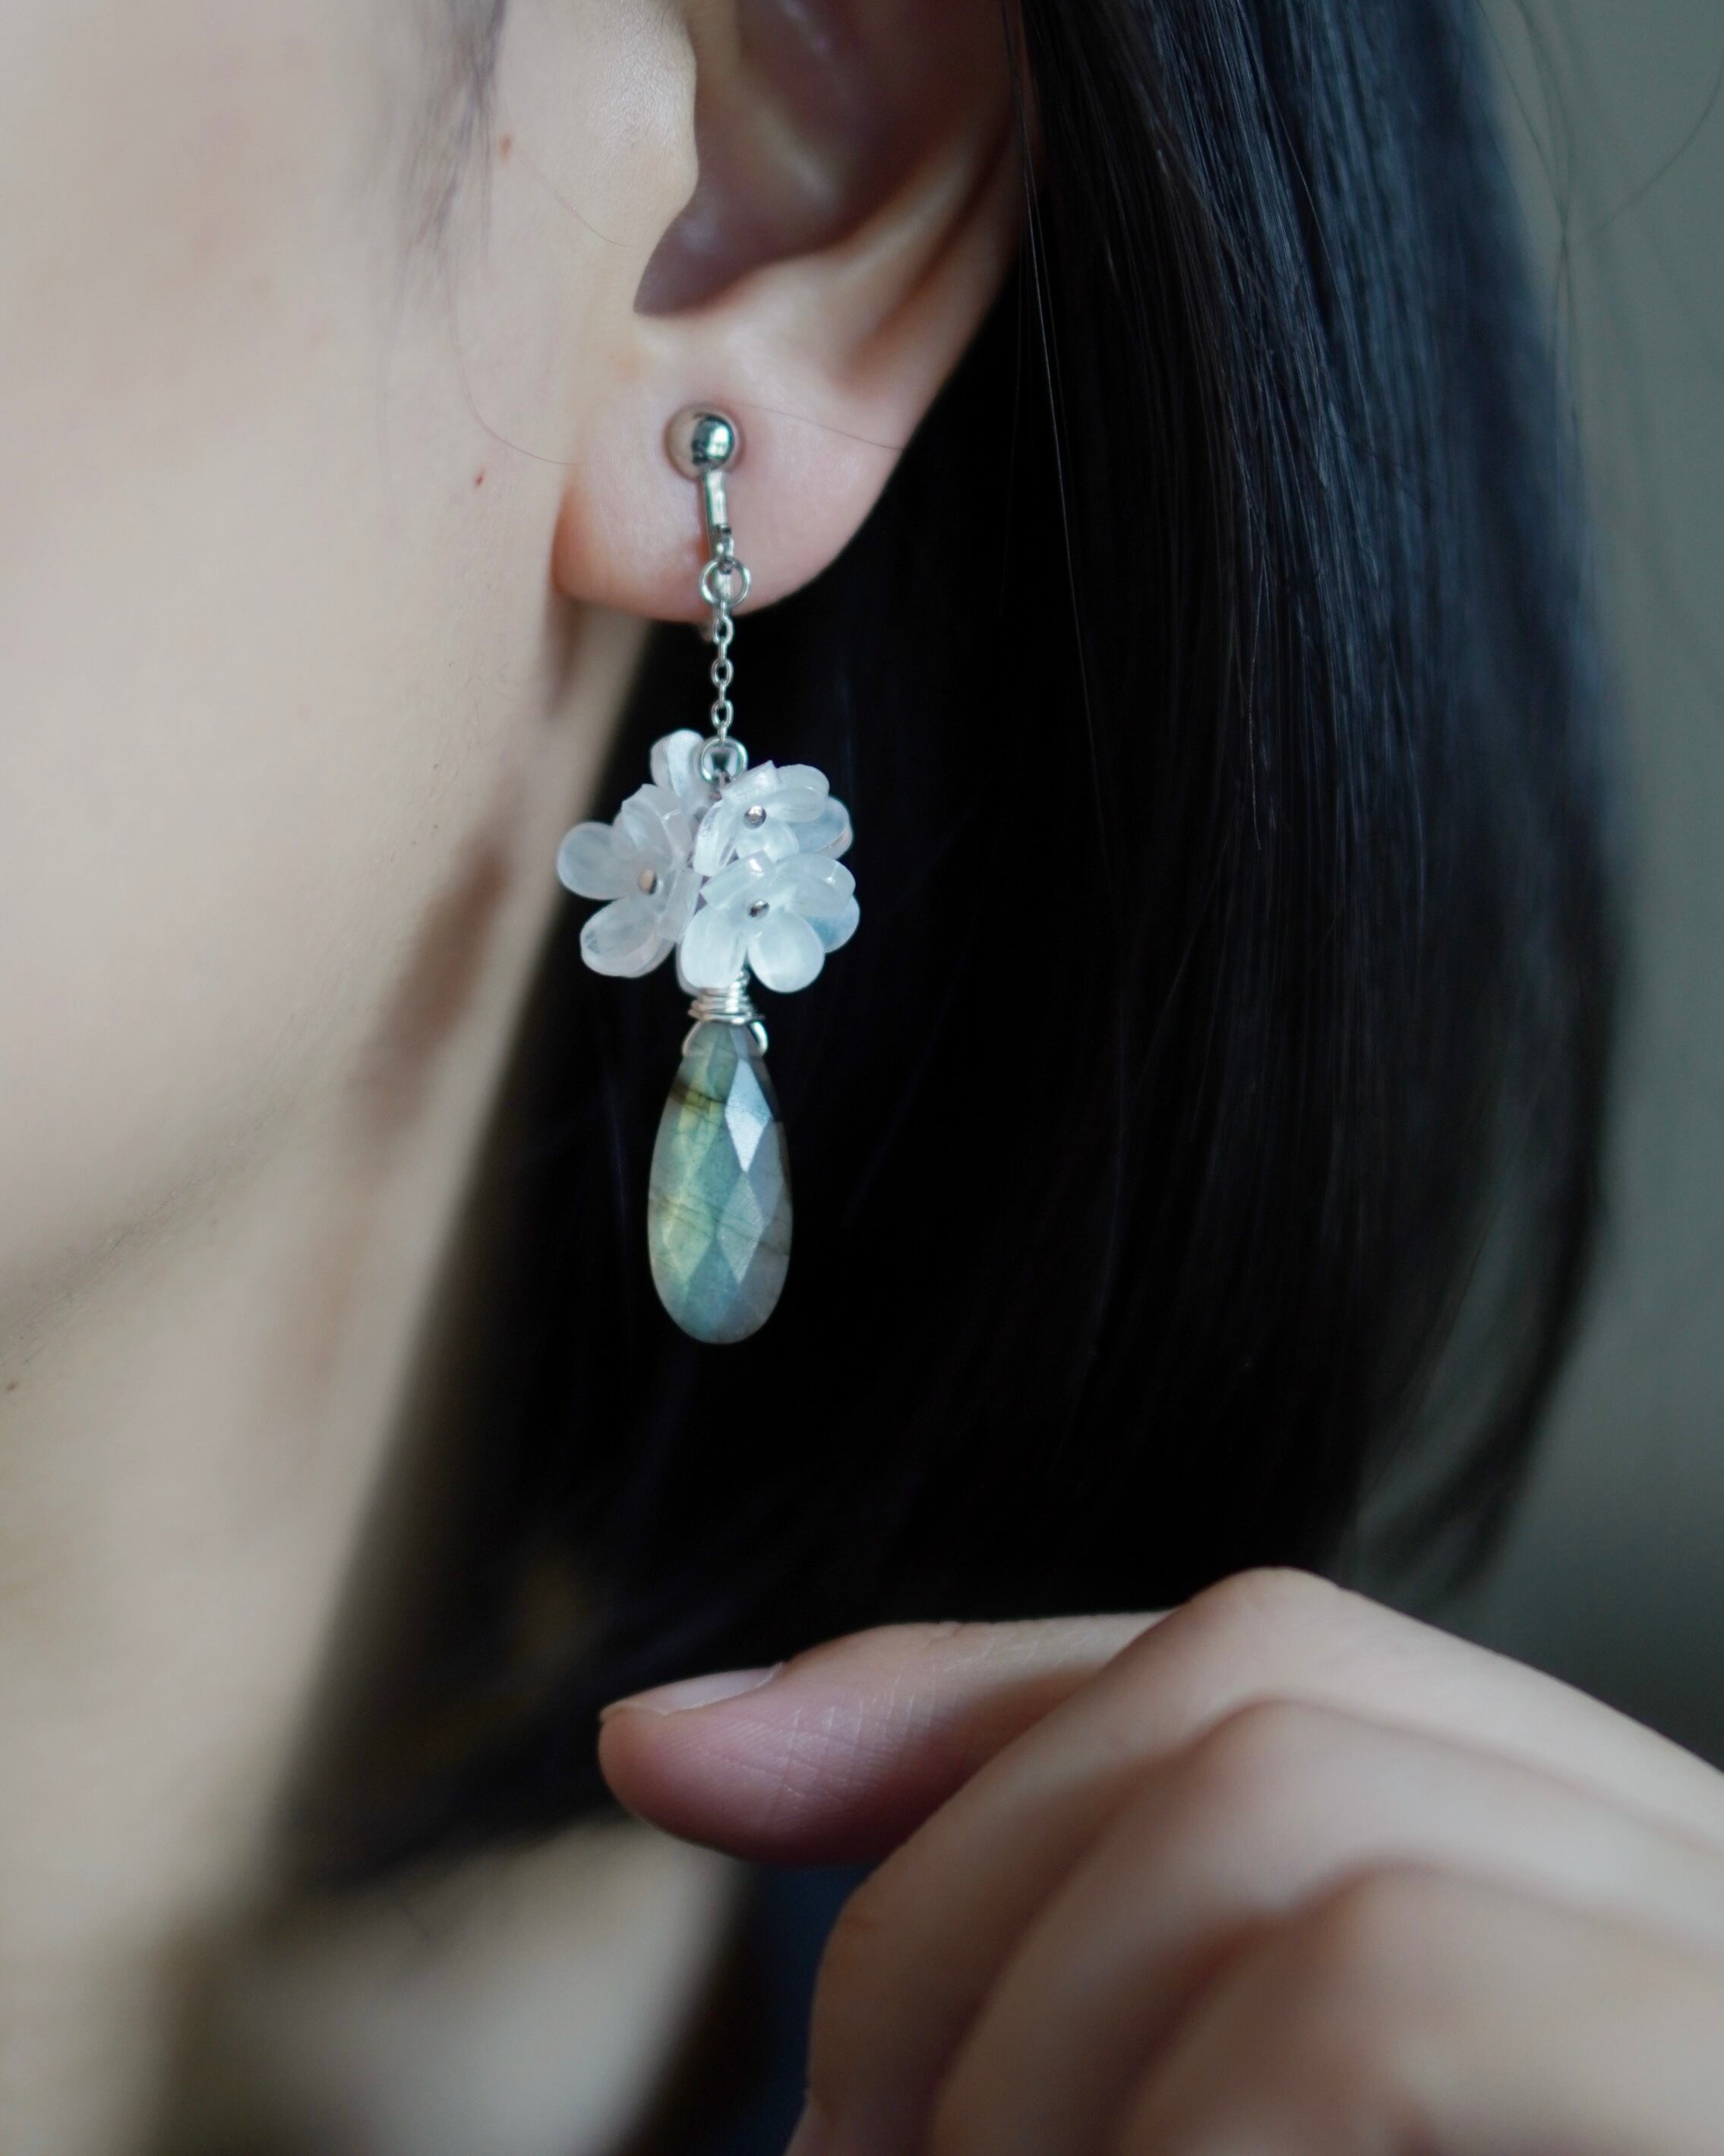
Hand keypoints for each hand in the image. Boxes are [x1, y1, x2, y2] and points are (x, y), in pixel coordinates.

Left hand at [599, 1571, 1723, 2154]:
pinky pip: (1371, 1997)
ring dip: (1039, 2043)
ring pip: (1280, 1809)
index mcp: (1584, 1877)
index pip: (1252, 1653)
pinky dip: (1185, 2133)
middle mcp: (1693, 1871)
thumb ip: (1036, 1975)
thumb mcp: (1189, 2105)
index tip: (674, 1768)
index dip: (955, 1692)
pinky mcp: (1723, 2092)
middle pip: (1252, 1686)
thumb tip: (666, 1740)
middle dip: (961, 1903)